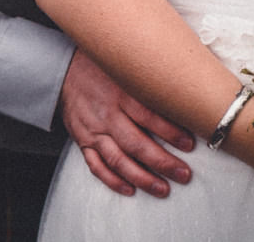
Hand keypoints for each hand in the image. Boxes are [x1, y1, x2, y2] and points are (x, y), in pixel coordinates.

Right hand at [56, 48, 194, 197]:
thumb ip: (149, 77)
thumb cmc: (102, 65)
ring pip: (118, 159)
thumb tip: (182, 85)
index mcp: (120, 92)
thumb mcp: (126, 64)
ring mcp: (93, 129)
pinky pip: (96, 165)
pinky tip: (130, 189)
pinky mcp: (82, 140)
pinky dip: (112, 180)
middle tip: (184, 174)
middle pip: (136, 143)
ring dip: (141, 178)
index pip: (148, 115)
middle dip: (162, 162)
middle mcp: (107, 113)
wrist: (64, 67)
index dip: (170, 132)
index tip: (190, 144)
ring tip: (162, 189)